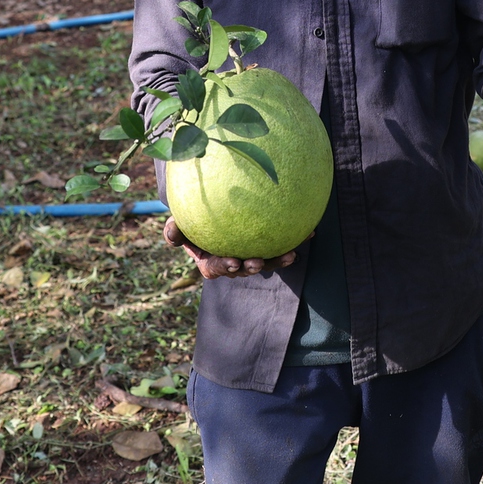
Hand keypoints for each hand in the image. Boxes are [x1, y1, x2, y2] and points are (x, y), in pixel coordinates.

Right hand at [164, 217, 306, 279]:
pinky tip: (311, 232)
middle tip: (258, 262)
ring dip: (277, 261)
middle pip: (244, 269)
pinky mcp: (265, 247)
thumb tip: (171, 234)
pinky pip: (279, 246)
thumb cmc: (192, 222)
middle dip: (253, 267)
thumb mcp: (179, 226)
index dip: (225, 266)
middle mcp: (232, 262)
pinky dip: (294, 241)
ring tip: (291, 255)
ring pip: (265, 262)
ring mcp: (250, 256)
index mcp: (210, 261)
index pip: (216, 268)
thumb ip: (174, 231)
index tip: (234, 262)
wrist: (210, 214)